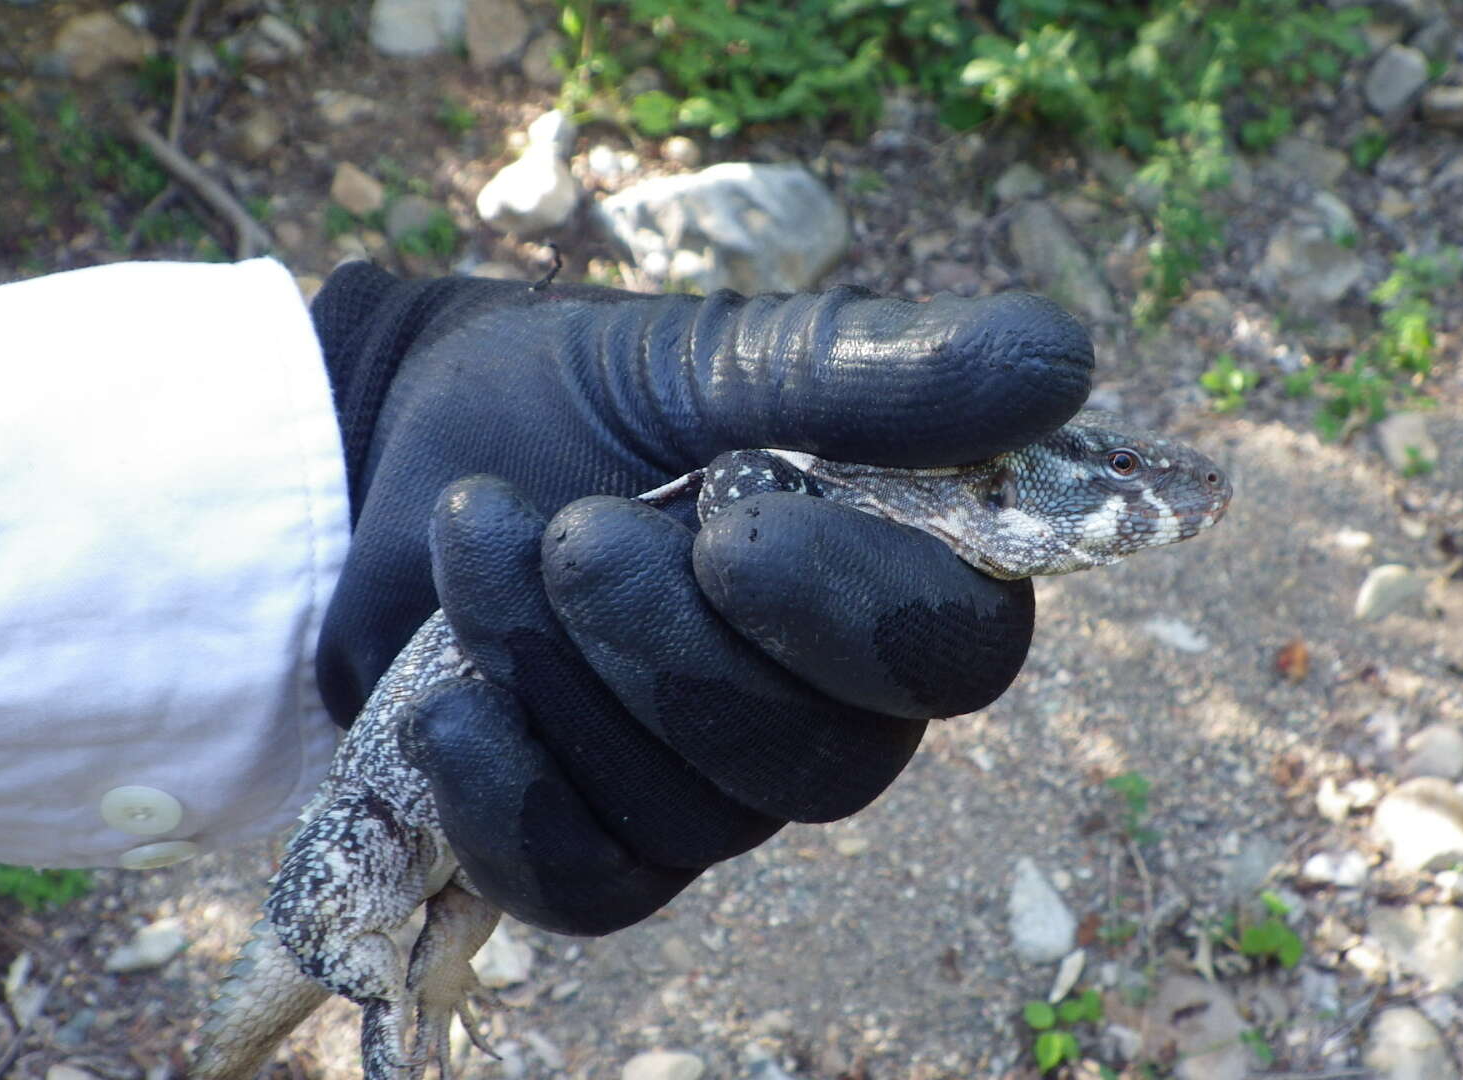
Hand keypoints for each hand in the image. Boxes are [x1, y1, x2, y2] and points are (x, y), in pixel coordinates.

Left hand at [312, 262, 1092, 932]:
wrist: (399, 448)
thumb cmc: (584, 394)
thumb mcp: (725, 353)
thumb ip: (883, 369)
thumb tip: (1063, 362)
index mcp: (893, 584)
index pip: (954, 656)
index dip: (851, 615)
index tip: (728, 527)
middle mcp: (830, 712)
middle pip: (822, 765)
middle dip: (670, 647)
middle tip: (572, 531)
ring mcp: (717, 795)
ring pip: (692, 817)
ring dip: (562, 675)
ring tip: (480, 541)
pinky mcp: (603, 850)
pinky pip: (591, 888)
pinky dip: (513, 803)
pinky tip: (451, 711)